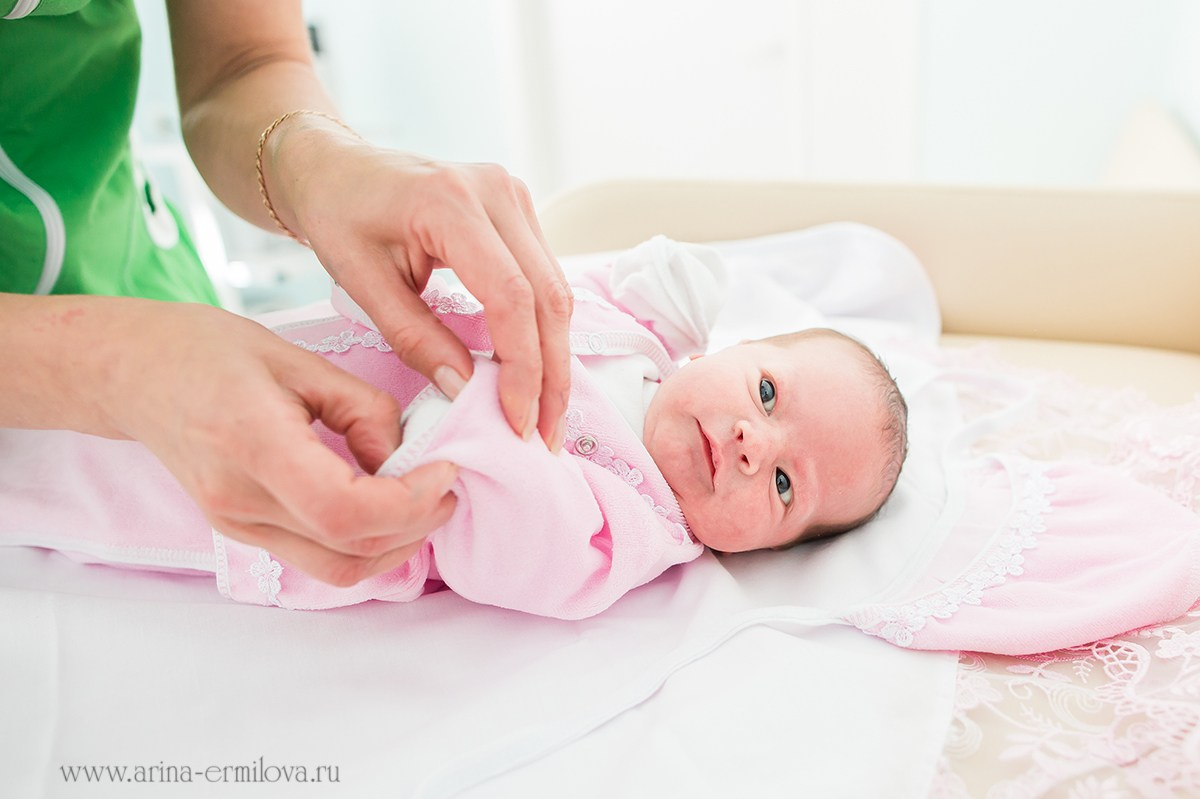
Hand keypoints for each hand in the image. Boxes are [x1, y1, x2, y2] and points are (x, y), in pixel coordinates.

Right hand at [103, 300, 457, 586]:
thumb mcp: (297, 359)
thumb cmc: (209, 351)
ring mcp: (236, 526)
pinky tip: (386, 504)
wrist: (134, 374)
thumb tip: (406, 459)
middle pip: (349, 550)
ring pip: (338, 569)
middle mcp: (239, 500)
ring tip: (425, 498)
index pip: (344, 510)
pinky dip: (365, 542)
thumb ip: (362, 410)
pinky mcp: (242, 533)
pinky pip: (318, 559)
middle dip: (417, 524)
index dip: (410, 502)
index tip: (446, 469)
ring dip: (396, 544)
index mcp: (252, 443)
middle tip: (449, 484)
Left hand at [263, 116, 571, 450]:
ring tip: (546, 415)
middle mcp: (497, 192)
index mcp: (450, 204)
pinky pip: (544, 279)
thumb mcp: (361, 283)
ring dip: (555, 358)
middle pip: (548, 296)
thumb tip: (466, 392)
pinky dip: (544, 331)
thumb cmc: (339, 218)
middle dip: (550, 374)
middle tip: (546, 435)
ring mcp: (514, 196)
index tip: (515, 420)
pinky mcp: (519, 210)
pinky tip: (537, 374)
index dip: (522, 366)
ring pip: (556, 290)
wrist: (336, 167)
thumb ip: (415, 338)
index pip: (511, 296)